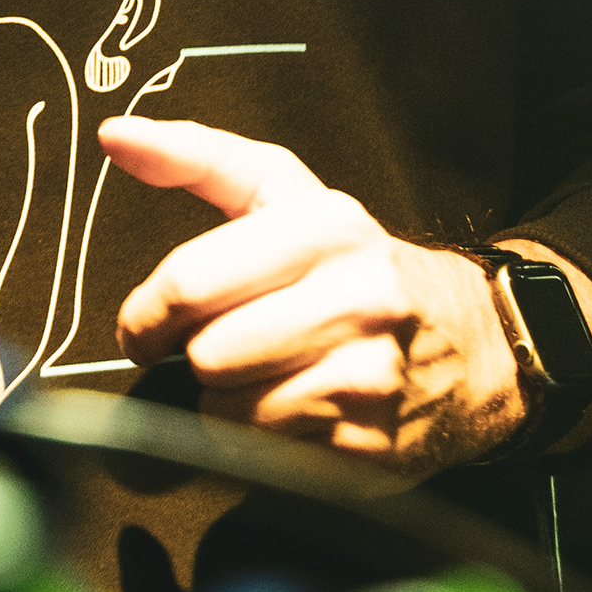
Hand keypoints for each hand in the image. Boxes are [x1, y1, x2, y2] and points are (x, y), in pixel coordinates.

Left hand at [102, 116, 521, 477]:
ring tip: (271, 373)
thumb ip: (197, 158)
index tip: (147, 325)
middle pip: (206, 355)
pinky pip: (265, 457)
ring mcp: (369, 379)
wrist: (475, 342)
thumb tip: (115, 134)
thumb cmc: (354, 265)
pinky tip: (301, 408)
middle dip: (200, 356)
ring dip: (229, 402)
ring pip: (230, 412)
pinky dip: (265, 440)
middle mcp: (359, 299)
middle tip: (229, 343)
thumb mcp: (286, 193)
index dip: (147, 314)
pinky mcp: (369, 449)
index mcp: (329, 227)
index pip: (191, 281)